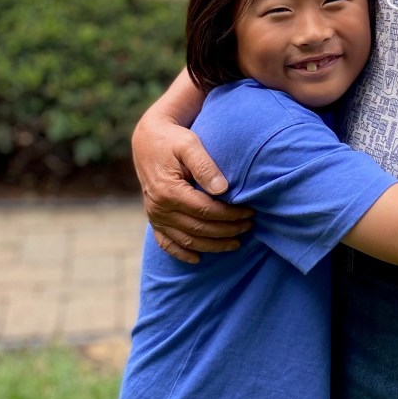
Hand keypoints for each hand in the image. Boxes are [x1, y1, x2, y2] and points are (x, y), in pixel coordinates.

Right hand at [133, 115, 251, 264]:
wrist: (148, 139)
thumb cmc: (173, 140)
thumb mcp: (189, 144)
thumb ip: (205, 166)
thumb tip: (223, 189)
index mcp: (169, 191)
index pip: (206, 211)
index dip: (230, 215)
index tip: (250, 212)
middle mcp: (159, 208)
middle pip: (199, 229)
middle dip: (227, 231)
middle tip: (249, 226)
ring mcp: (155, 216)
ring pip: (186, 240)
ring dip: (213, 245)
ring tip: (236, 242)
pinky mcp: (153, 219)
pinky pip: (166, 243)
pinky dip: (182, 253)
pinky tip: (198, 259)